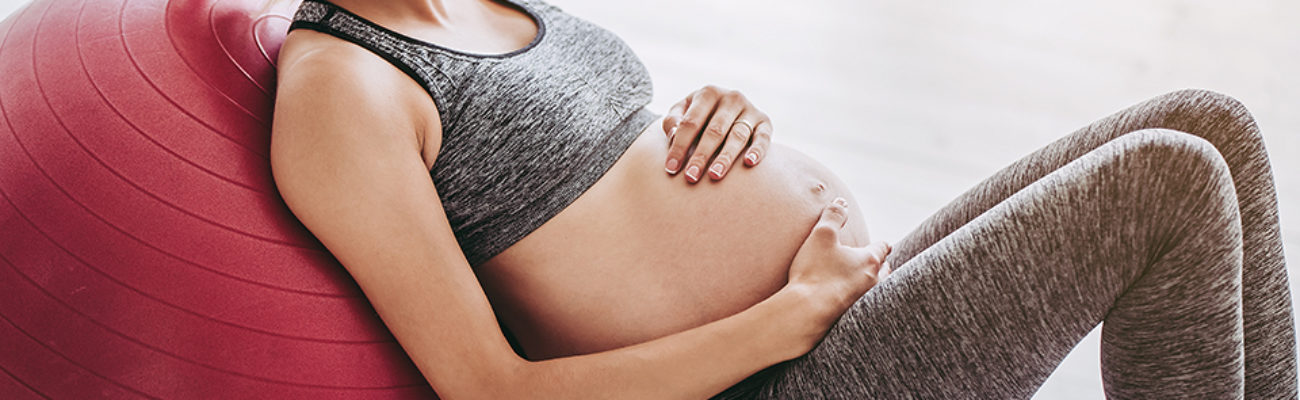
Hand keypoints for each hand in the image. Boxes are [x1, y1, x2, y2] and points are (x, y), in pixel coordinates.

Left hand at [662, 85, 773, 182]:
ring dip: (726, 157)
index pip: (691, 123)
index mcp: (708, 93)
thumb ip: (673, 121)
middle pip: (714, 131)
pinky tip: (749, 163)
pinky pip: (763, 137)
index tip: (671, 168)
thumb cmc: (699, 114)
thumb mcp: (682, 110)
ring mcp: (750, 110)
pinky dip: (758, 150)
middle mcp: (731, 99)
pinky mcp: (765, 122)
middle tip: (691, 177)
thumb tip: (673, 135)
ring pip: (737, 136)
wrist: (728, 107)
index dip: (679, 146)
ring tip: (714, 175)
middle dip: (701, 156)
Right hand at [784, 197, 890, 343]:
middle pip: (885, 271)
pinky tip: (852, 301)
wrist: (807, 311)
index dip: (882, 244)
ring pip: (876, 290)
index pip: (883, 248)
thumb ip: (833, 216)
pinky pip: (863, 306)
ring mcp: (864, 302)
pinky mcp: (852, 317)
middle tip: (882, 263)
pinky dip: (861, 300)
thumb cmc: (816, 271)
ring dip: (874, 284)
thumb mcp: (822, 235)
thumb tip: (841, 201)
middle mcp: (872, 282)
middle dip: (882, 266)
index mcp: (869, 261)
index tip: (885, 244)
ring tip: (869, 282)